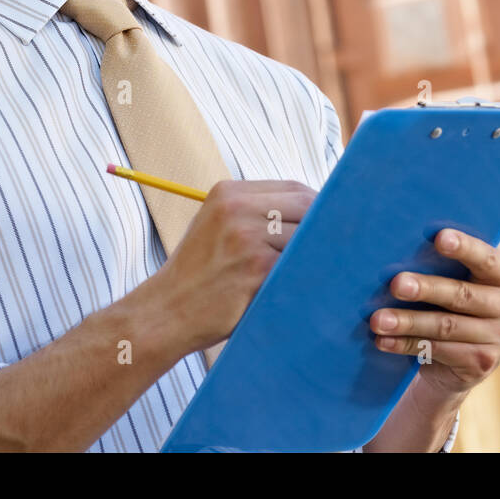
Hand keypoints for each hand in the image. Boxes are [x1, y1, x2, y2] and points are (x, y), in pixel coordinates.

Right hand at [150, 180, 316, 353]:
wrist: (167, 311)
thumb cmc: (198, 273)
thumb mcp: (217, 225)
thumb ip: (255, 213)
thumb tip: (312, 212)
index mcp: (228, 192)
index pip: (293, 187)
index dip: (317, 206)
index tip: (330, 223)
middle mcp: (236, 207)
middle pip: (305, 206)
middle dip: (323, 227)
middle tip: (332, 248)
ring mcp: (247, 236)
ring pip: (306, 236)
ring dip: (315, 254)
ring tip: (316, 269)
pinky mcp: (258, 267)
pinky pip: (298, 264)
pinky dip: (305, 274)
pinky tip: (304, 285)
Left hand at [369, 228, 499, 397]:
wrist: (465, 360)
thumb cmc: (456, 304)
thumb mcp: (463, 281)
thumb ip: (448, 265)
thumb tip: (401, 245)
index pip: (487, 259)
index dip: (465, 247)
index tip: (439, 238)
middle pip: (462, 295)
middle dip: (426, 289)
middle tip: (396, 284)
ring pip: (445, 327)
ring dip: (407, 322)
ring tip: (377, 319)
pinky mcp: (481, 364)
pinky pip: (437, 350)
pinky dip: (406, 344)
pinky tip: (383, 340)